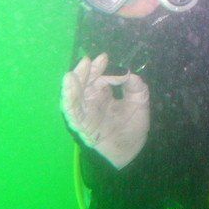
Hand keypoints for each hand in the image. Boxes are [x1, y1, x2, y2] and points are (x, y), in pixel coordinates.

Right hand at [61, 53, 149, 169]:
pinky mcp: (81, 125)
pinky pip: (72, 112)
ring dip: (72, 84)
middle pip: (83, 82)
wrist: (132, 151)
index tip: (104, 57)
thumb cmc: (132, 126)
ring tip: (72, 74)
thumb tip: (126, 71)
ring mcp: (84, 112)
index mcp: (103, 93)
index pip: (98, 76)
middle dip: (85, 71)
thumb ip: (135, 84)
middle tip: (88, 60)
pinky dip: (69, 100)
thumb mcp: (139, 101)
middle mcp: (91, 100)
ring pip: (74, 96)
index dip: (99, 67)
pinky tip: (69, 88)